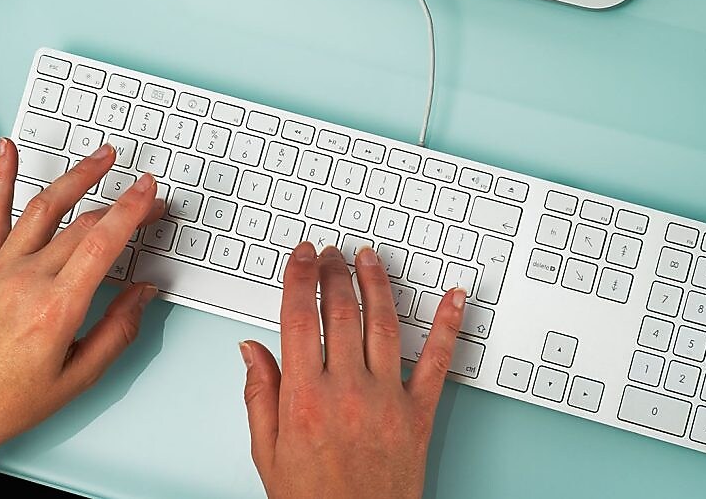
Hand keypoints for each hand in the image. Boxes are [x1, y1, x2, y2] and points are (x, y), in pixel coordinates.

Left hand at [0, 138, 162, 457]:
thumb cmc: (8, 400)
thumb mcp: (81, 377)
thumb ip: (119, 329)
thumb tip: (144, 293)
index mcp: (55, 308)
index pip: (102, 242)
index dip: (132, 210)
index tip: (151, 192)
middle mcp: (26, 279)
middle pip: (82, 224)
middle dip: (121, 202)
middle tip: (146, 195)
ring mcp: (0, 268)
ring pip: (43, 206)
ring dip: (76, 176)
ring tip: (101, 157)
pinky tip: (6, 150)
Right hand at [240, 243, 466, 498]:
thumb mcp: (268, 453)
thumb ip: (259, 395)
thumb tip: (250, 349)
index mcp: (305, 398)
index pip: (299, 320)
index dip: (300, 279)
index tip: (302, 256)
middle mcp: (347, 391)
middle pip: (341, 313)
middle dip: (334, 273)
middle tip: (330, 252)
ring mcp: (386, 399)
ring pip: (383, 325)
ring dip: (376, 284)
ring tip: (368, 258)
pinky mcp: (418, 413)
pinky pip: (438, 361)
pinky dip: (449, 325)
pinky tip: (454, 297)